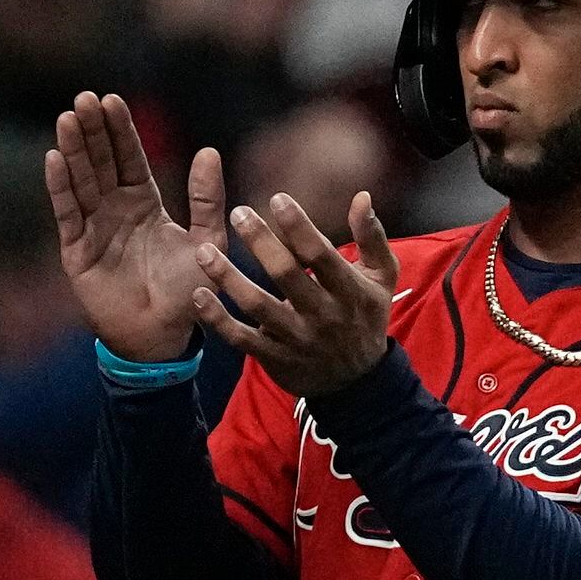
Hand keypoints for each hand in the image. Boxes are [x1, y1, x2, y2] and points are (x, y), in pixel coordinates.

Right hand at [47, 91, 226, 362]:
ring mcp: (93, 228)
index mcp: (143, 203)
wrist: (161, 337)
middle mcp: (114, 210)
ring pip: (81, 181)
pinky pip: (68, 213)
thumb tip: (208, 150)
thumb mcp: (207, 241)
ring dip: (73, 150)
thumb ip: (207, 200)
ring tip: (67, 117)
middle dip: (93, 131)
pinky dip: (60, 187)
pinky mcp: (76, 251)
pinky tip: (55, 158)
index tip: (112, 99)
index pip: (129, 158)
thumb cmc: (187, 292)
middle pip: (100, 162)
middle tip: (85, 98)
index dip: (120, 130)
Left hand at [191, 189, 399, 398]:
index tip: (277, 199)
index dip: (298, 226)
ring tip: (204, 251)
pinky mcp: (274, 357)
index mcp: (348, 289)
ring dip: (228, 278)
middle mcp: (322, 314)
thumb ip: (372, 237)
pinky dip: (218, 320)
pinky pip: (241, 339)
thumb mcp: (382, 277)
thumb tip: (362, 197)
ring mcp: (296, 338)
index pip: (320, 253)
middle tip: (238, 213)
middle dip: (260, 242)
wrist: (358, 382)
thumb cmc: (365, 316)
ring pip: (257, 306)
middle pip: (286, 275)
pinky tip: (198, 296)